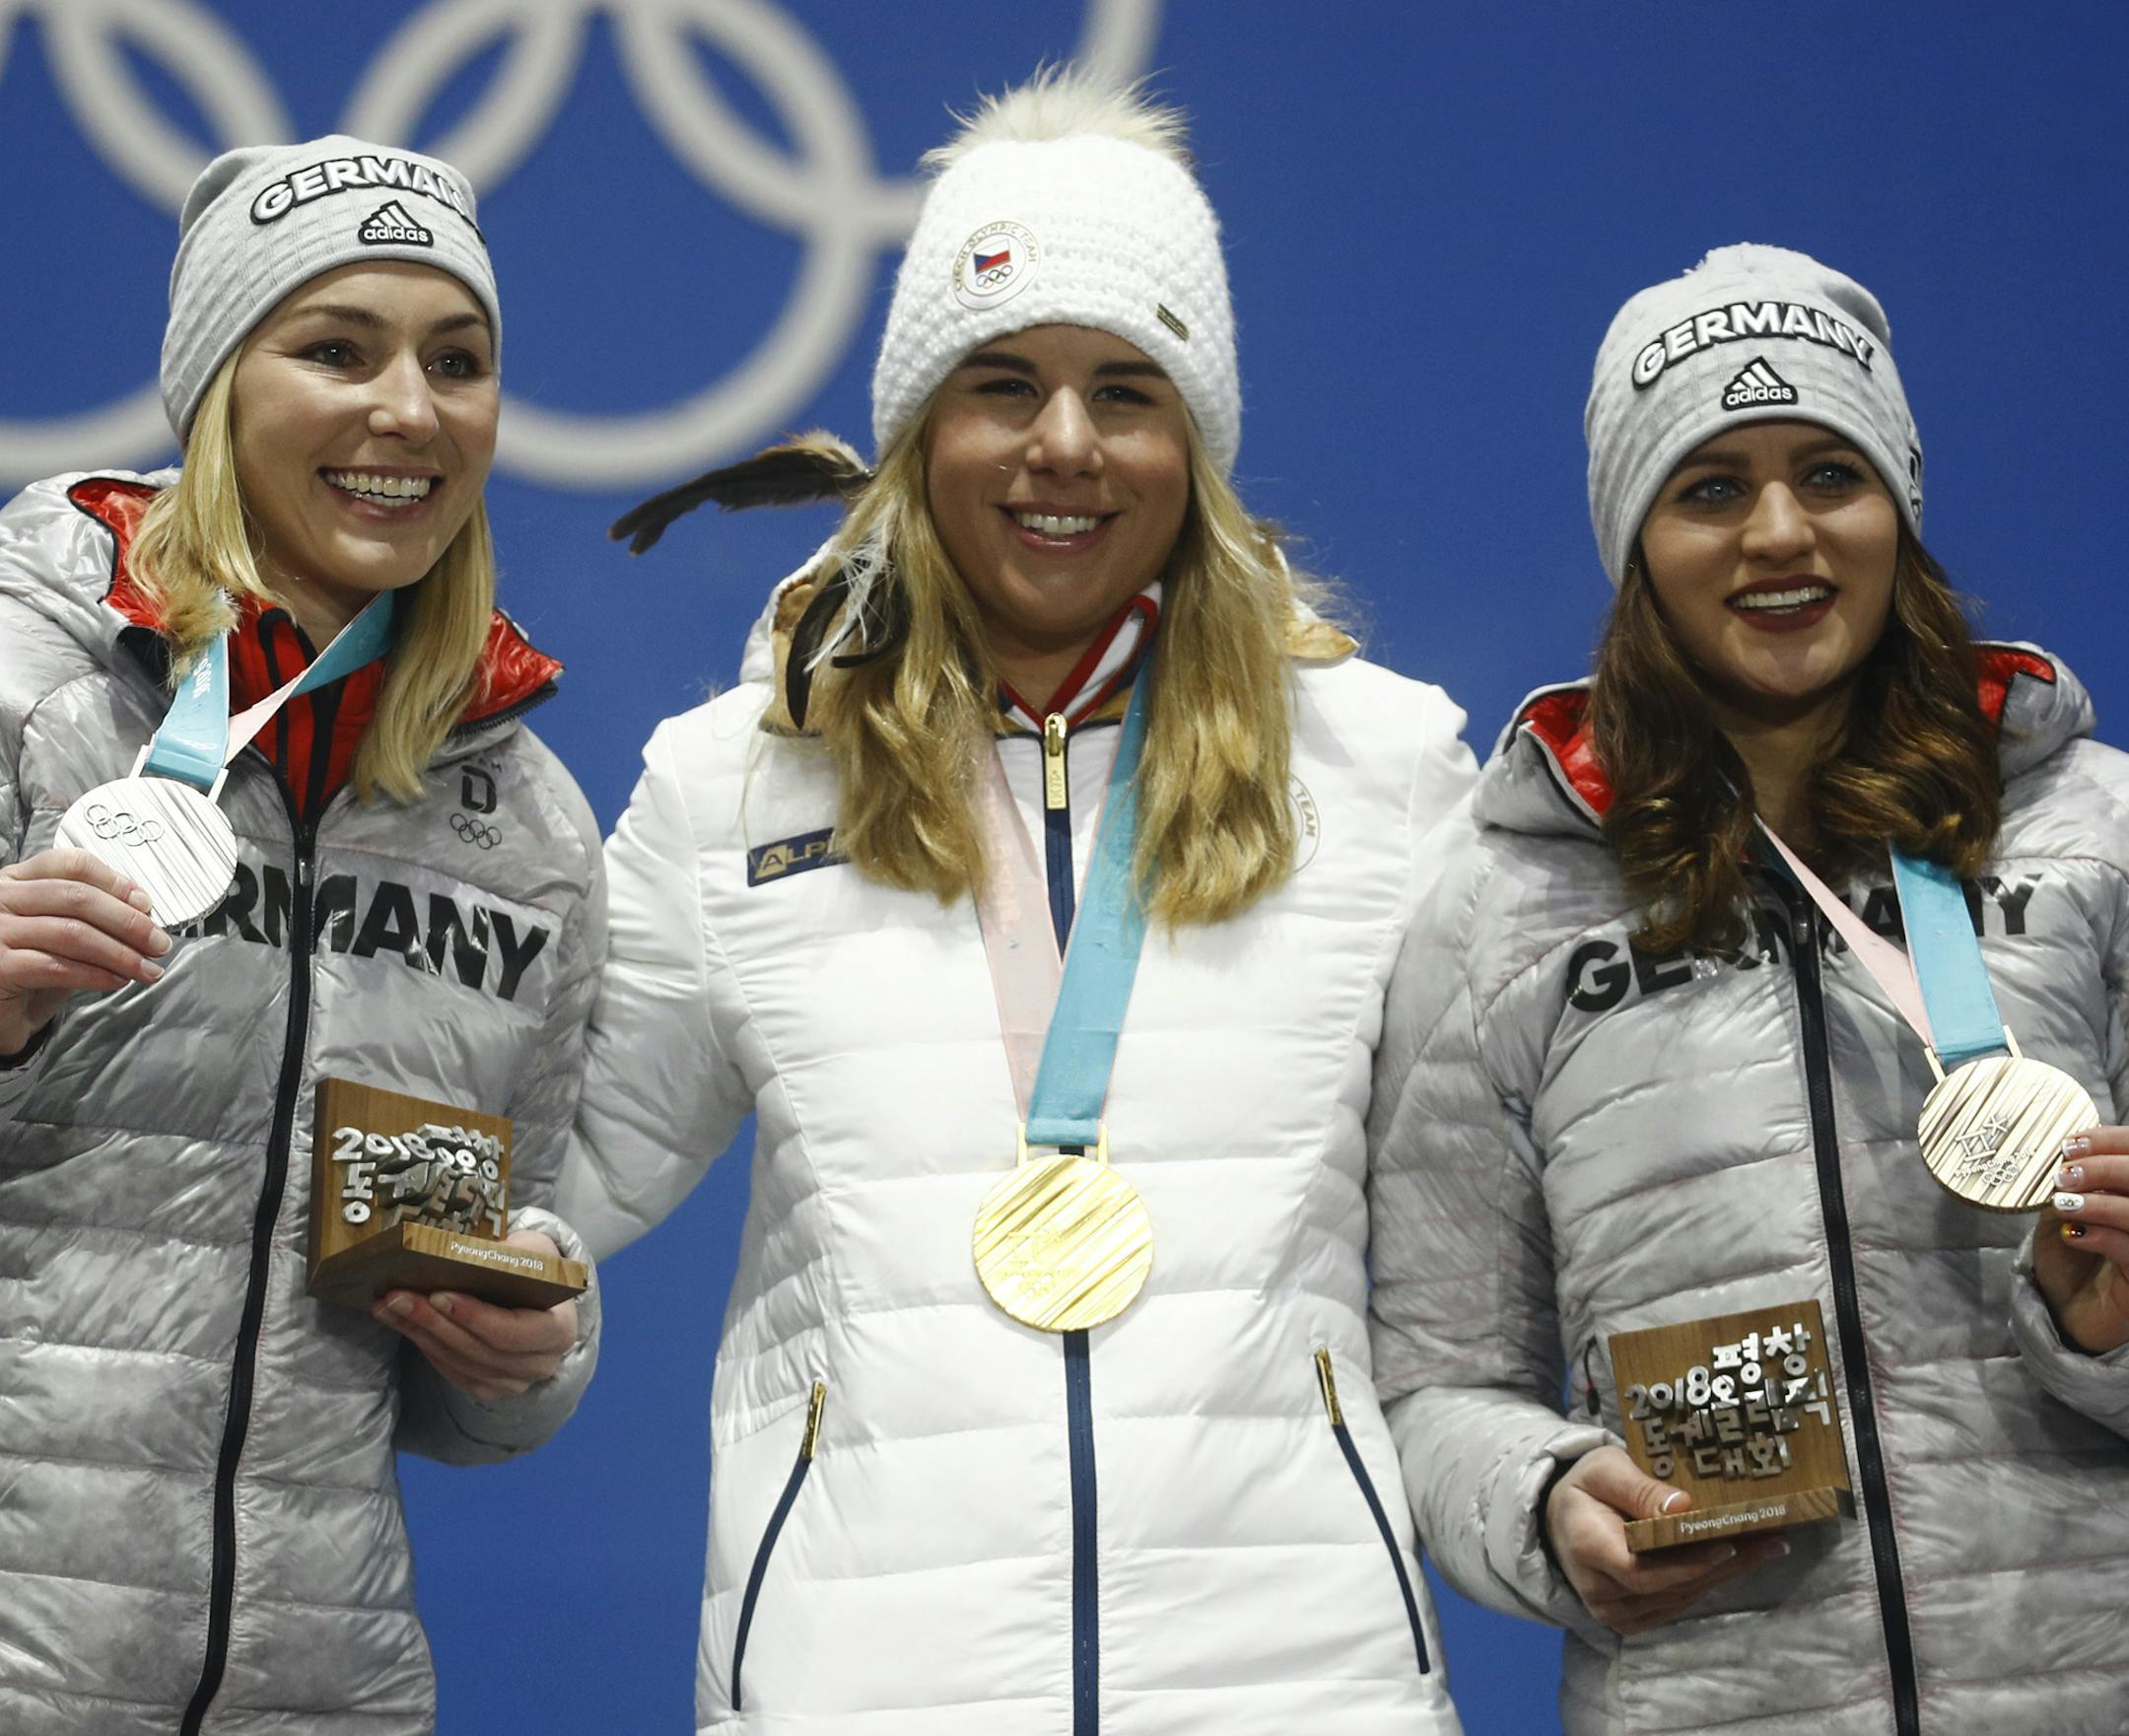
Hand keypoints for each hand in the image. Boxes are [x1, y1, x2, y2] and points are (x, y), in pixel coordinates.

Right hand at [0, 849, 170, 1055]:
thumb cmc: (21, 973)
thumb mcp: (56, 936)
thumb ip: (88, 919)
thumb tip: (142, 913)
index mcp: (15, 881)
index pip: (70, 864)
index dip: (115, 882)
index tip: (145, 904)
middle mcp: (0, 899)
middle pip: (77, 897)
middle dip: (128, 921)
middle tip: (158, 943)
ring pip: (72, 932)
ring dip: (120, 953)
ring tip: (147, 968)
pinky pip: (58, 966)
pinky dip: (96, 974)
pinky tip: (117, 980)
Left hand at [373, 1230, 578, 1400]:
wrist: (537, 1297)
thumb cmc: (537, 1269)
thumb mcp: (534, 1250)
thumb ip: (512, 1253)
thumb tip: (468, 1254)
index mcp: (558, 1331)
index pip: (512, 1331)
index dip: (474, 1316)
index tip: (438, 1294)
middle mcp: (539, 1364)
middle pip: (478, 1350)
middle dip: (434, 1322)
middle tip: (398, 1297)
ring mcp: (512, 1382)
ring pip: (458, 1362)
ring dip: (419, 1332)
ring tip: (389, 1305)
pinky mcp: (486, 1386)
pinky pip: (449, 1370)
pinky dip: (423, 1344)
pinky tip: (401, 1321)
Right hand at [1544, 1446, 1788, 1634]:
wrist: (1560, 1520)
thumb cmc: (1585, 1487)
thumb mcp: (1604, 1470)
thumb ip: (1638, 1488)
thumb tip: (1683, 1508)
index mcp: (1588, 1548)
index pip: (1642, 1569)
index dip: (1687, 1564)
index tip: (1730, 1545)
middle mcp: (1599, 1590)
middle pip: (1671, 1586)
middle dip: (1722, 1564)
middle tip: (1769, 1540)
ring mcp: (1613, 1611)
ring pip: (1680, 1597)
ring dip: (1722, 1573)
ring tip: (1764, 1546)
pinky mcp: (1629, 1620)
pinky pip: (1676, 1604)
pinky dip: (1706, 1582)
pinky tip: (1736, 1562)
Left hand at [2033, 1129, 2128, 1352]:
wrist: (2067, 1308)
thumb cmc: (2071, 1255)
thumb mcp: (2063, 1211)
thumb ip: (2072, 1184)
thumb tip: (2066, 1156)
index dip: (2112, 1141)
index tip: (2071, 1143)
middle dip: (2105, 1167)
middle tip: (2064, 1174)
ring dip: (2101, 1203)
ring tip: (2063, 1203)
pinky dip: (2101, 1235)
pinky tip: (2072, 1234)